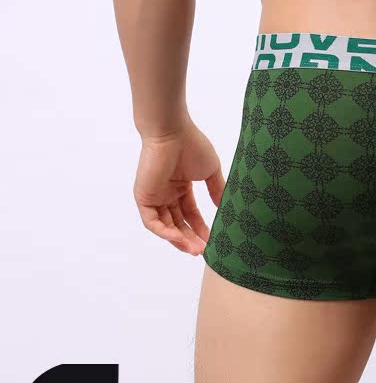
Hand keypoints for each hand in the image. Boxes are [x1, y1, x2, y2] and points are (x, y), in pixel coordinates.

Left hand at [133, 121, 224, 254]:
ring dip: (179, 239)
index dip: (201, 227)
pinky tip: (179, 240)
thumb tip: (224, 207)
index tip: (213, 239)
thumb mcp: (211, 171)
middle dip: (191, 238)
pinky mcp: (143, 198)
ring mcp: (154, 196)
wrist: (172, 132)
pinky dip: (164, 232)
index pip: (190, 214)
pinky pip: (152, 222)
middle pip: (178, 223)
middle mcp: (166, 193)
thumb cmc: (192, 145)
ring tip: (196, 250)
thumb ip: (217, 190)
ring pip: (166, 226)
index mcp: (180, 186)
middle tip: (205, 250)